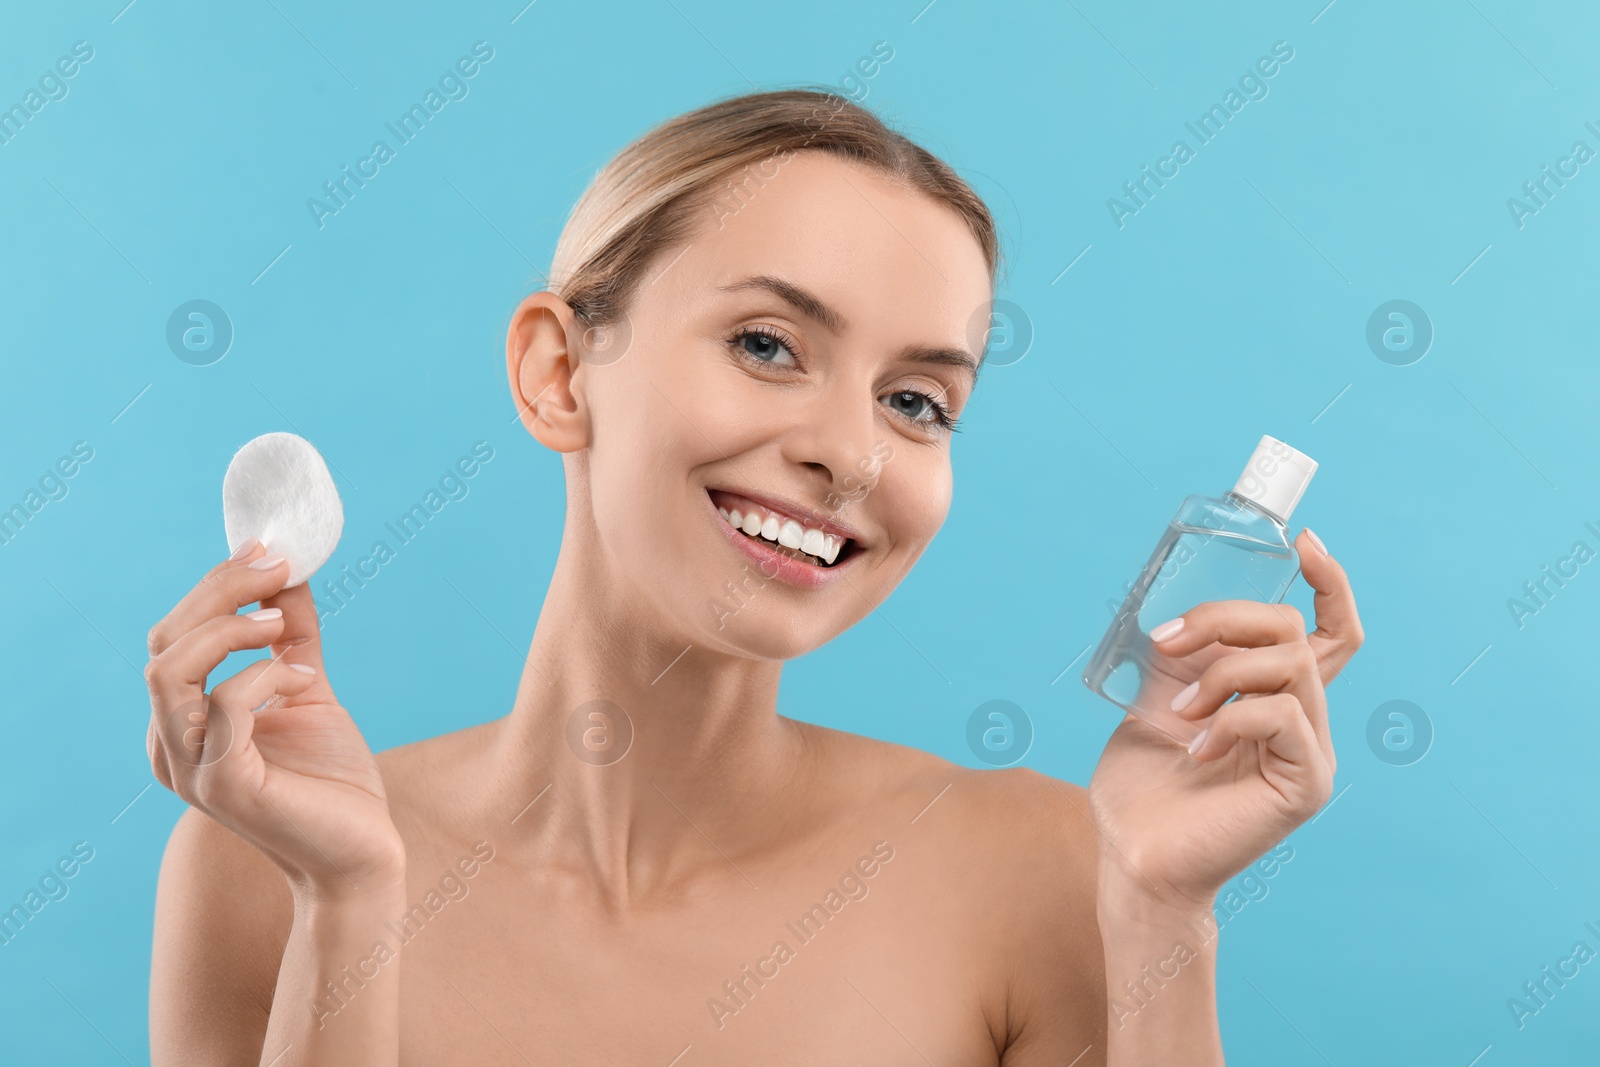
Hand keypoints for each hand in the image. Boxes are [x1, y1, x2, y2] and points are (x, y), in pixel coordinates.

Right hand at [144, 541, 403, 898]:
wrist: (361, 853)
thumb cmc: (331, 779)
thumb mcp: (307, 687)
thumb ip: (290, 636)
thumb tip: (289, 569)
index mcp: (181, 722)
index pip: (172, 636)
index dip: (215, 585)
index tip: (268, 549)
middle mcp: (170, 746)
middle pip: (164, 644)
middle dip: (219, 591)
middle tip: (278, 567)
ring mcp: (190, 769)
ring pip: (171, 671)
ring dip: (230, 628)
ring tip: (282, 621)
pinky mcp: (225, 787)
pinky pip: (224, 708)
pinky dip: (264, 677)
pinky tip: (307, 683)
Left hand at [1088, 529, 1362, 910]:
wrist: (1133, 857)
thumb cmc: (1142, 787)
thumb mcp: (1155, 701)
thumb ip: (1181, 661)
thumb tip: (1182, 614)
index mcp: (1275, 697)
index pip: (1329, 631)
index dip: (1330, 582)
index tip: (1304, 542)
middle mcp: (1304, 719)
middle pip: (1295, 632)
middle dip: (1227, 618)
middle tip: (1167, 641)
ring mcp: (1311, 752)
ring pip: (1289, 666)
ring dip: (1222, 672)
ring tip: (1178, 710)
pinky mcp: (1306, 784)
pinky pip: (1284, 716)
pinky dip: (1232, 717)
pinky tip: (1196, 748)